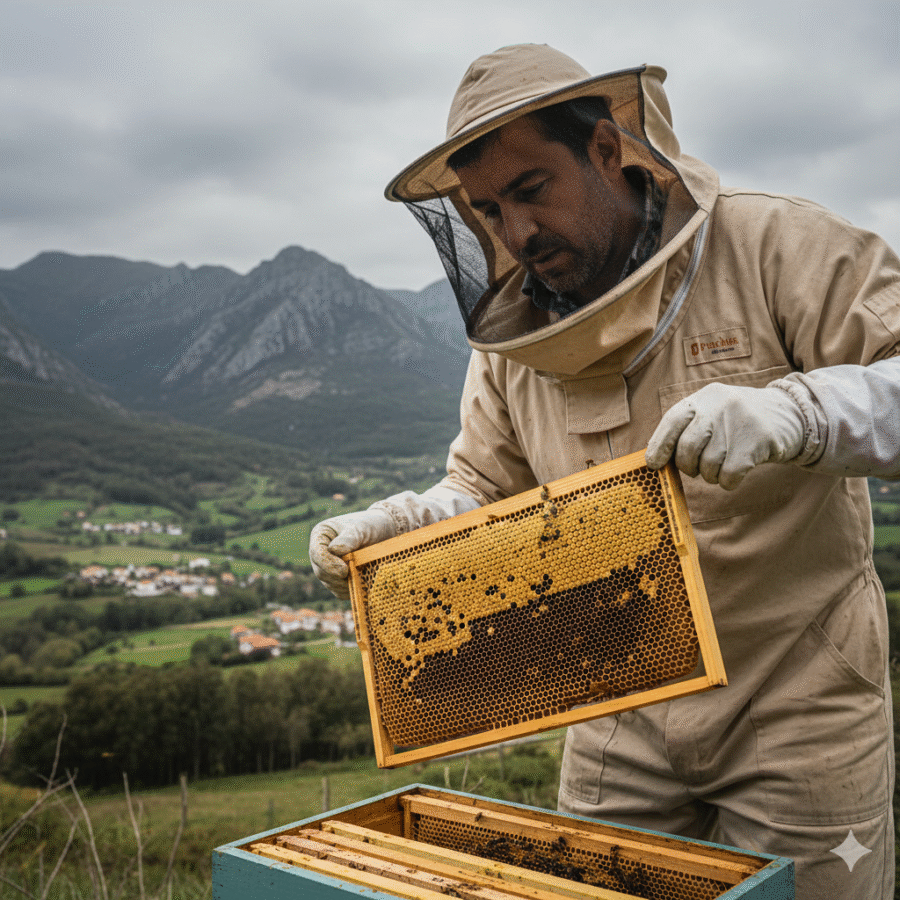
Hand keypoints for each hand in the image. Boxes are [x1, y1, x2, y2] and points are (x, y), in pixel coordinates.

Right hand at [309, 509, 395, 599]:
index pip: (317, 554)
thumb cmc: (370, 526)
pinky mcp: (338, 579)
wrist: (383, 533)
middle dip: (339, 577)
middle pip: (321, 572)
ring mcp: (327, 568)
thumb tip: (334, 550)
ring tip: (364, 576)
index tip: (344, 570)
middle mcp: (320, 553)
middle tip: (358, 575)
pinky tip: (365, 583)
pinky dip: (352, 590)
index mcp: (320, 536)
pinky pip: (340, 591)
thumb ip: (348, 539)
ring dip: (347, 585)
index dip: (329, 565)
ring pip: (331, 584)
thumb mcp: (360, 529)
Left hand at [645, 384, 805, 489]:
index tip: (654, 464)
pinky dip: (728, 481)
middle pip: (687, 448)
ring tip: (723, 464)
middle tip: (698, 468)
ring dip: (711, 475)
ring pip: (708, 466)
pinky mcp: (757, 441)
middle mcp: (719, 406)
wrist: (791, 414)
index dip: (659, 445)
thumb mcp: (714, 413)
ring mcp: (739, 422)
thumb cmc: (740, 422)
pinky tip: (737, 471)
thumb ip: (688, 429)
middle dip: (688, 466)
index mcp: (704, 398)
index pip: (672, 420)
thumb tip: (655, 458)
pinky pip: (728, 476)